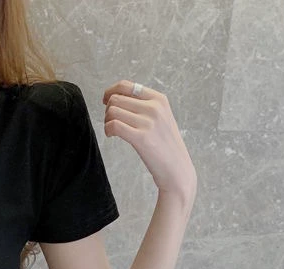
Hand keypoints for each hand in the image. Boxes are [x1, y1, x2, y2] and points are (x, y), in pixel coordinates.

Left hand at [102, 79, 196, 196]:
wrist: (176, 168)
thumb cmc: (165, 146)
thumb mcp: (161, 118)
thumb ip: (144, 106)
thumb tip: (116, 98)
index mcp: (159, 99)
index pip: (126, 86)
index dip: (111, 92)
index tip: (106, 101)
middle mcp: (154, 107)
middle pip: (116, 99)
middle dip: (108, 110)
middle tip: (111, 122)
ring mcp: (148, 122)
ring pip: (112, 111)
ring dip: (107, 121)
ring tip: (112, 130)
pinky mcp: (141, 138)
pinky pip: (114, 125)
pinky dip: (107, 130)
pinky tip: (111, 136)